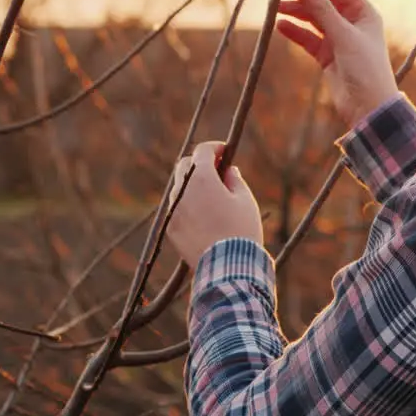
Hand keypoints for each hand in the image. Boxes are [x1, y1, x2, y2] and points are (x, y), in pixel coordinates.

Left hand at [164, 141, 263, 266]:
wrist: (227, 267)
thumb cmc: (241, 230)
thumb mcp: (245, 200)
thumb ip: (234, 179)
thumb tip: (228, 170)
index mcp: (201, 178)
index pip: (202, 151)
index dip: (216, 148)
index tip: (226, 152)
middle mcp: (181, 190)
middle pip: (185, 166)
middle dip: (199, 163)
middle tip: (217, 169)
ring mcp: (173, 210)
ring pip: (179, 187)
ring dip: (192, 184)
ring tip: (211, 193)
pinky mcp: (171, 228)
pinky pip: (177, 208)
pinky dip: (187, 204)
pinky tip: (203, 213)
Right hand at [275, 0, 398, 127]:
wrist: (368, 107)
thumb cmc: (365, 69)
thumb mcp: (342, 36)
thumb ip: (323, 9)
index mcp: (363, 12)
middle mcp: (351, 22)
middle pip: (322, 0)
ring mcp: (339, 38)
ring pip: (313, 18)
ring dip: (295, 11)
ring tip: (275, 7)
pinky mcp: (328, 55)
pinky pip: (308, 38)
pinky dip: (295, 31)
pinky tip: (280, 25)